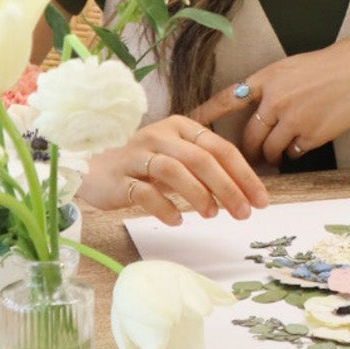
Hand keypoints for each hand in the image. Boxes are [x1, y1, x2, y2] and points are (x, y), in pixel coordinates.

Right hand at [79, 114, 269, 225]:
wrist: (89, 165)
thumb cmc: (140, 163)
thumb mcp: (175, 157)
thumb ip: (203, 169)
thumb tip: (240, 193)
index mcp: (180, 127)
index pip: (220, 148)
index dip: (244, 174)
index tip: (260, 200)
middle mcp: (159, 136)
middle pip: (201, 159)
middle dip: (228, 187)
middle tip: (243, 213)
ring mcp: (137, 155)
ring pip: (174, 170)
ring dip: (198, 194)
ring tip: (212, 215)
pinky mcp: (117, 177)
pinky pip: (143, 191)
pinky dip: (163, 207)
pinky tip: (176, 221)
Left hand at [194, 32, 349, 165]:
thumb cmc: (335, 66)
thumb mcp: (295, 68)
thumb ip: (274, 88)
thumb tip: (260, 111)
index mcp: (268, 77)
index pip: (228, 98)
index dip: (206, 114)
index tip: (186, 123)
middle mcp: (275, 98)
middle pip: (248, 135)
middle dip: (247, 151)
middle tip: (249, 159)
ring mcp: (293, 118)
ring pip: (270, 149)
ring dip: (272, 155)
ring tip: (278, 154)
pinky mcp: (312, 134)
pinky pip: (294, 153)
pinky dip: (297, 151)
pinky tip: (307, 140)